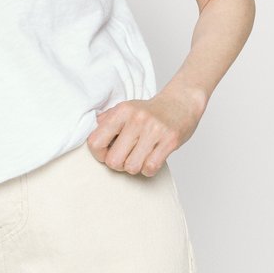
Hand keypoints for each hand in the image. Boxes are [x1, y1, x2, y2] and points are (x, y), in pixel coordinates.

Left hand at [85, 87, 205, 175]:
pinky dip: (148, 169)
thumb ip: (107, 120)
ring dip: (134, 167)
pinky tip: (150, 159)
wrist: (181, 102)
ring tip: (138, 157)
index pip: (96, 142)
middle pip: (113, 160)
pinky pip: (150, 168)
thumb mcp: (126, 108)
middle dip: (117, 164)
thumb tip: (92, 133)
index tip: (107, 153)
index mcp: (122, 111)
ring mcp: (154, 130)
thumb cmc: (150, 111)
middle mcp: (137, 119)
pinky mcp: (170, 141)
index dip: (99, 154)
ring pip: (132, 167)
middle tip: (125, 157)